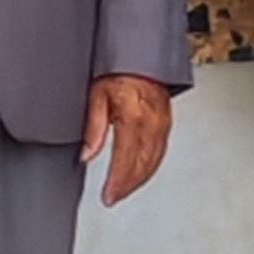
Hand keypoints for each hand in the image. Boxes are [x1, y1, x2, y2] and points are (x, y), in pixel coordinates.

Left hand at [81, 73, 172, 207]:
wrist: (141, 56)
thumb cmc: (118, 70)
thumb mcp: (97, 94)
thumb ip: (93, 127)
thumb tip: (86, 155)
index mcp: (133, 117)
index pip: (125, 159)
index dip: (117, 182)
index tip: (108, 196)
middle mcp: (152, 123)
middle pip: (142, 165)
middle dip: (127, 185)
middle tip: (113, 197)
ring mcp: (162, 123)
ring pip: (154, 161)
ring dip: (139, 179)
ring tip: (124, 189)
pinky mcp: (167, 122)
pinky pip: (160, 151)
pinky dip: (150, 166)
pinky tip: (140, 172)